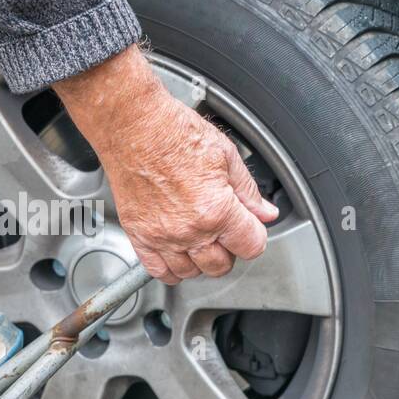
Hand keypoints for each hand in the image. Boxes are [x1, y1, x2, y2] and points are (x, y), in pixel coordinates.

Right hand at [53, 45, 278, 283]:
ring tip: (201, 240)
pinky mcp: (138, 234)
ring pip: (190, 272)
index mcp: (216, 209)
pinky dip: (170, 268)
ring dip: (200, 261)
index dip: (255, 235)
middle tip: (226, 231)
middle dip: (229, 250)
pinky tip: (176, 254)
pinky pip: (157, 270)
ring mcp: (161, 236)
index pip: (251, 246)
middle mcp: (189, 229)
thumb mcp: (225, 155)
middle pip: (221, 265)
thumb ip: (248, 191)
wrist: (133, 126)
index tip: (250, 227)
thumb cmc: (173, 132)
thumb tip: (265, 212)